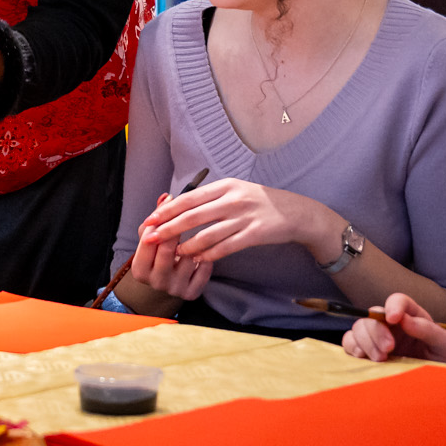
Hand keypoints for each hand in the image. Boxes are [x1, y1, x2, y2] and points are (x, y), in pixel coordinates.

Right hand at [123, 193, 211, 301]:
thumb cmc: (157, 257)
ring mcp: (174, 289)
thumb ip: (157, 219)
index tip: (171, 202)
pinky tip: (204, 251)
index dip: (160, 220)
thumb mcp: (150, 241)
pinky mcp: (191, 294)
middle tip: (188, 214)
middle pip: (167, 249)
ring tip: (196, 237)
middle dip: (177, 229)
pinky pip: (204, 270)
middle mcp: (155, 282)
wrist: (166, 288)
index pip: (148, 241)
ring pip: (188, 258)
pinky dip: (206, 258)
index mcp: (140, 269)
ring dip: (194, 244)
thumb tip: (166, 197)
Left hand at [141, 177, 342, 265]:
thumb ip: (211, 197)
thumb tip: (178, 203)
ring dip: (187, 245)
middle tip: (150, 237)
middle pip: (193, 215)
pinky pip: (226, 247)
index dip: (167, 209)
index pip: (189, 198)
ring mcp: (244, 217)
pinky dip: (209, 254)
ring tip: (173, 253)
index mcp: (226, 186)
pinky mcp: (254, 234)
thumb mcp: (236, 190)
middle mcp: (233, 199)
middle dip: (168, 227)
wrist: (296, 212)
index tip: (150, 219)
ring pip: (207, 234)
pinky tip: (197, 259)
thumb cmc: (260, 202)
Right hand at [342, 292, 445, 363]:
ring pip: (359, 327)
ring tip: (381, 359)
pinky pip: (349, 342)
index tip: (394, 319)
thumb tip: (405, 320)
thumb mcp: (445, 346)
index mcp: (412, 317)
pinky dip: (352, 347)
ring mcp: (377, 338)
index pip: (399, 301)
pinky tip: (363, 357)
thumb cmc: (443, 362)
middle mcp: (392, 325)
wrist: (437, 387)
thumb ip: (428, 330)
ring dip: (366, 342)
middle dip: (377, 331)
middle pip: (373, 315)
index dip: (393, 305)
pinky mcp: (367, 352)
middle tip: (389, 349)